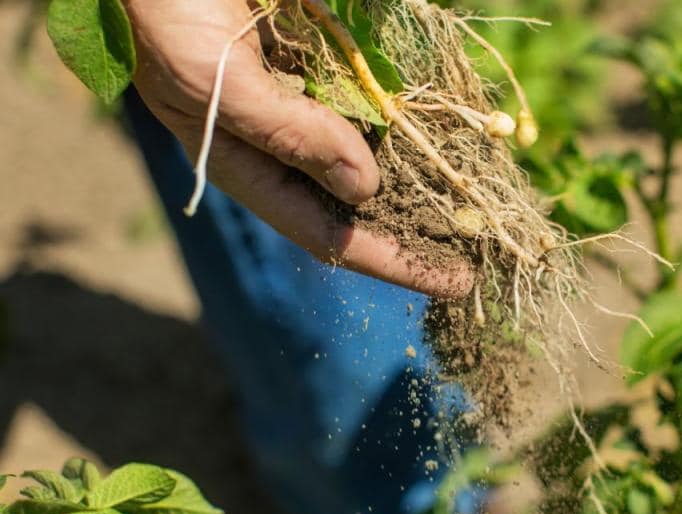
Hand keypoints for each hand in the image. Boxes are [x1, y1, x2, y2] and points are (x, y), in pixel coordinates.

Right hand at [123, 0, 471, 297]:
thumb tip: (365, 189)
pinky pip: (372, 102)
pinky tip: (442, 134)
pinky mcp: (320, 64)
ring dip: (421, 177)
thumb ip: (291, 135)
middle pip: (359, 203)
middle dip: (417, 227)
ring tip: (473, 200)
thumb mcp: (219, 84)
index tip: (453, 282)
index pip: (329, 234)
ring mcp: (304, 104)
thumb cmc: (166, 16)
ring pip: (373, 154)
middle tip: (480, 245)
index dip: (394, 261)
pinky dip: (406, 120)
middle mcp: (281, 144)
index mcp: (247, 167)